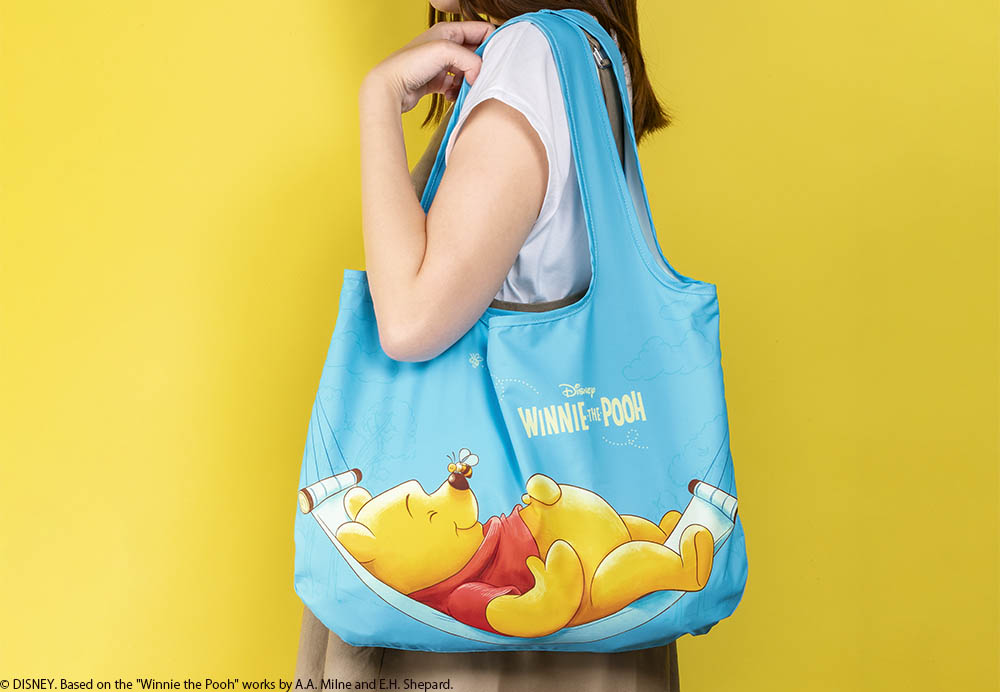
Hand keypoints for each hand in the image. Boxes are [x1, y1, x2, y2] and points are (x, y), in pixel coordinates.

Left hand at [362, 20, 496, 112]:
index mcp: (449, 30)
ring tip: (461, 88)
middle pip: (477, 54)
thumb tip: (479, 74)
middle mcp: (446, 45)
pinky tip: (449, 95)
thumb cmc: (410, 65)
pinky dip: (457, 92)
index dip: (492, 45)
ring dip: (469, 82)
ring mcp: (442, 64)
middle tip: (479, 78)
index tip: (494, 62)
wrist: (389, 88)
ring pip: (468, 72)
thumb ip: (471, 59)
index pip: (483, 31)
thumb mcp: (446, 51)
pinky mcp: (437, 80)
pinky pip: (457, 86)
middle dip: (480, 67)